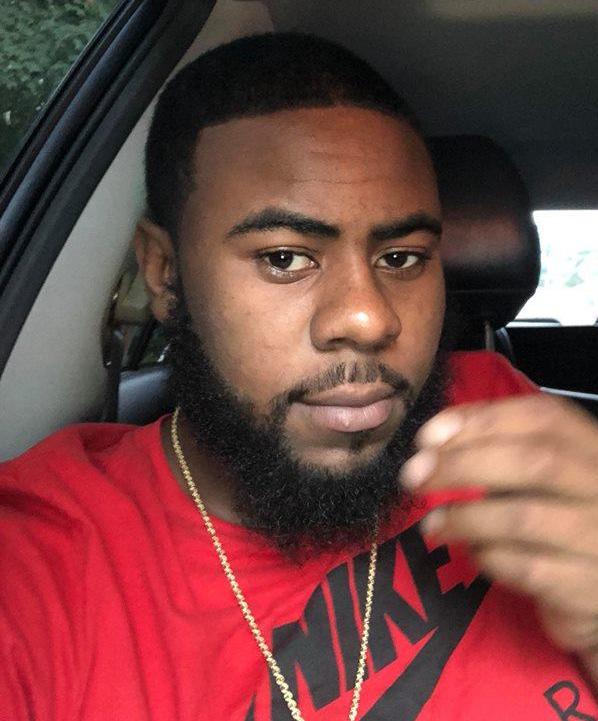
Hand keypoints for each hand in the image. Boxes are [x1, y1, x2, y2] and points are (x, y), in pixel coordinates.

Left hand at [401, 394, 597, 668]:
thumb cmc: (566, 519)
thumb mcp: (546, 476)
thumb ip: (504, 450)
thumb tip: (435, 439)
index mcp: (594, 447)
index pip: (542, 417)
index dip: (480, 421)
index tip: (428, 436)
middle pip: (533, 462)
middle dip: (461, 464)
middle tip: (413, 476)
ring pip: (524, 517)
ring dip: (465, 517)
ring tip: (431, 524)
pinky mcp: (590, 588)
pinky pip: (527, 568)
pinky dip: (488, 557)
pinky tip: (473, 553)